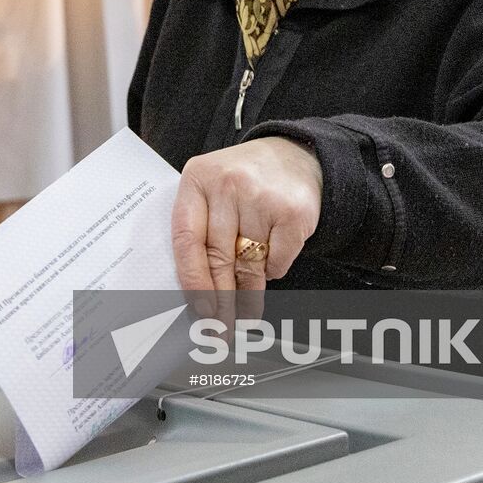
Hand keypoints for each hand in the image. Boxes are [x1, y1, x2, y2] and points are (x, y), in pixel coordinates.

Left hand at [171, 136, 322, 308]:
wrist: (296, 154)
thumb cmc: (245, 178)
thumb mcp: (212, 191)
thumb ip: (200, 231)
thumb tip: (196, 291)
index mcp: (197, 179)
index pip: (186, 240)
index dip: (191, 281)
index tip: (197, 310)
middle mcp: (228, 185)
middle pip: (218, 258)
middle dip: (219, 300)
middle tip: (220, 327)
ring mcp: (262, 198)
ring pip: (249, 264)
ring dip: (247, 294)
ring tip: (244, 314)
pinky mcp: (293, 212)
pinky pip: (278, 261)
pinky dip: (273, 270)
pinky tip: (269, 265)